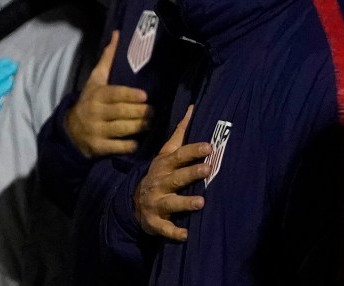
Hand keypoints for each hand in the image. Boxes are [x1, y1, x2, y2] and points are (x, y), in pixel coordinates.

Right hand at [64, 30, 152, 157]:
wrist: (71, 130)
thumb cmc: (89, 100)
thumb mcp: (95, 79)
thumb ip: (107, 58)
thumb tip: (117, 33)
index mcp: (97, 95)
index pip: (115, 94)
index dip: (130, 95)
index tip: (145, 96)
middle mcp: (96, 112)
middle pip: (122, 112)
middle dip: (141, 112)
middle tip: (154, 111)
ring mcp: (97, 131)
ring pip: (122, 129)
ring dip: (139, 127)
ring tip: (151, 123)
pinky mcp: (99, 147)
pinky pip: (118, 147)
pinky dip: (130, 145)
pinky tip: (138, 141)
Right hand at [134, 105, 211, 240]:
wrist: (134, 202)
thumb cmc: (158, 174)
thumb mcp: (165, 153)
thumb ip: (180, 133)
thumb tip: (193, 107)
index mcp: (163, 165)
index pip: (178, 155)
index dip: (193, 151)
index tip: (209, 147)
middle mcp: (159, 182)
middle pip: (177, 177)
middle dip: (191, 173)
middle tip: (207, 169)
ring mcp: (156, 202)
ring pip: (171, 202)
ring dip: (185, 202)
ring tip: (201, 202)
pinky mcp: (154, 222)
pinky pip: (164, 228)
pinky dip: (174, 232)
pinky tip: (186, 235)